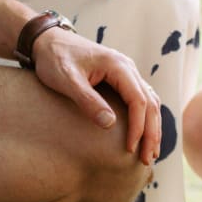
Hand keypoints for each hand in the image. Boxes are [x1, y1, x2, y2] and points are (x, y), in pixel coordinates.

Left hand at [33, 27, 161, 164]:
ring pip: (150, 103)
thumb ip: (87, 100)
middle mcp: (128, 68)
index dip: (138, 127)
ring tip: (151, 153)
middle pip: (150, 104)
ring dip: (153, 128)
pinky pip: (142, 100)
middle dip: (151, 134)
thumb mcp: (67, 80)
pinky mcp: (121, 80)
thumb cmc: (55, 59)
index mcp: (118, 66)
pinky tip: (145, 135)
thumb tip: (110, 124)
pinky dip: (146, 119)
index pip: (139, 101)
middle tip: (147, 160)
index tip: (130, 149)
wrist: (48, 41)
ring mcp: (127, 73)